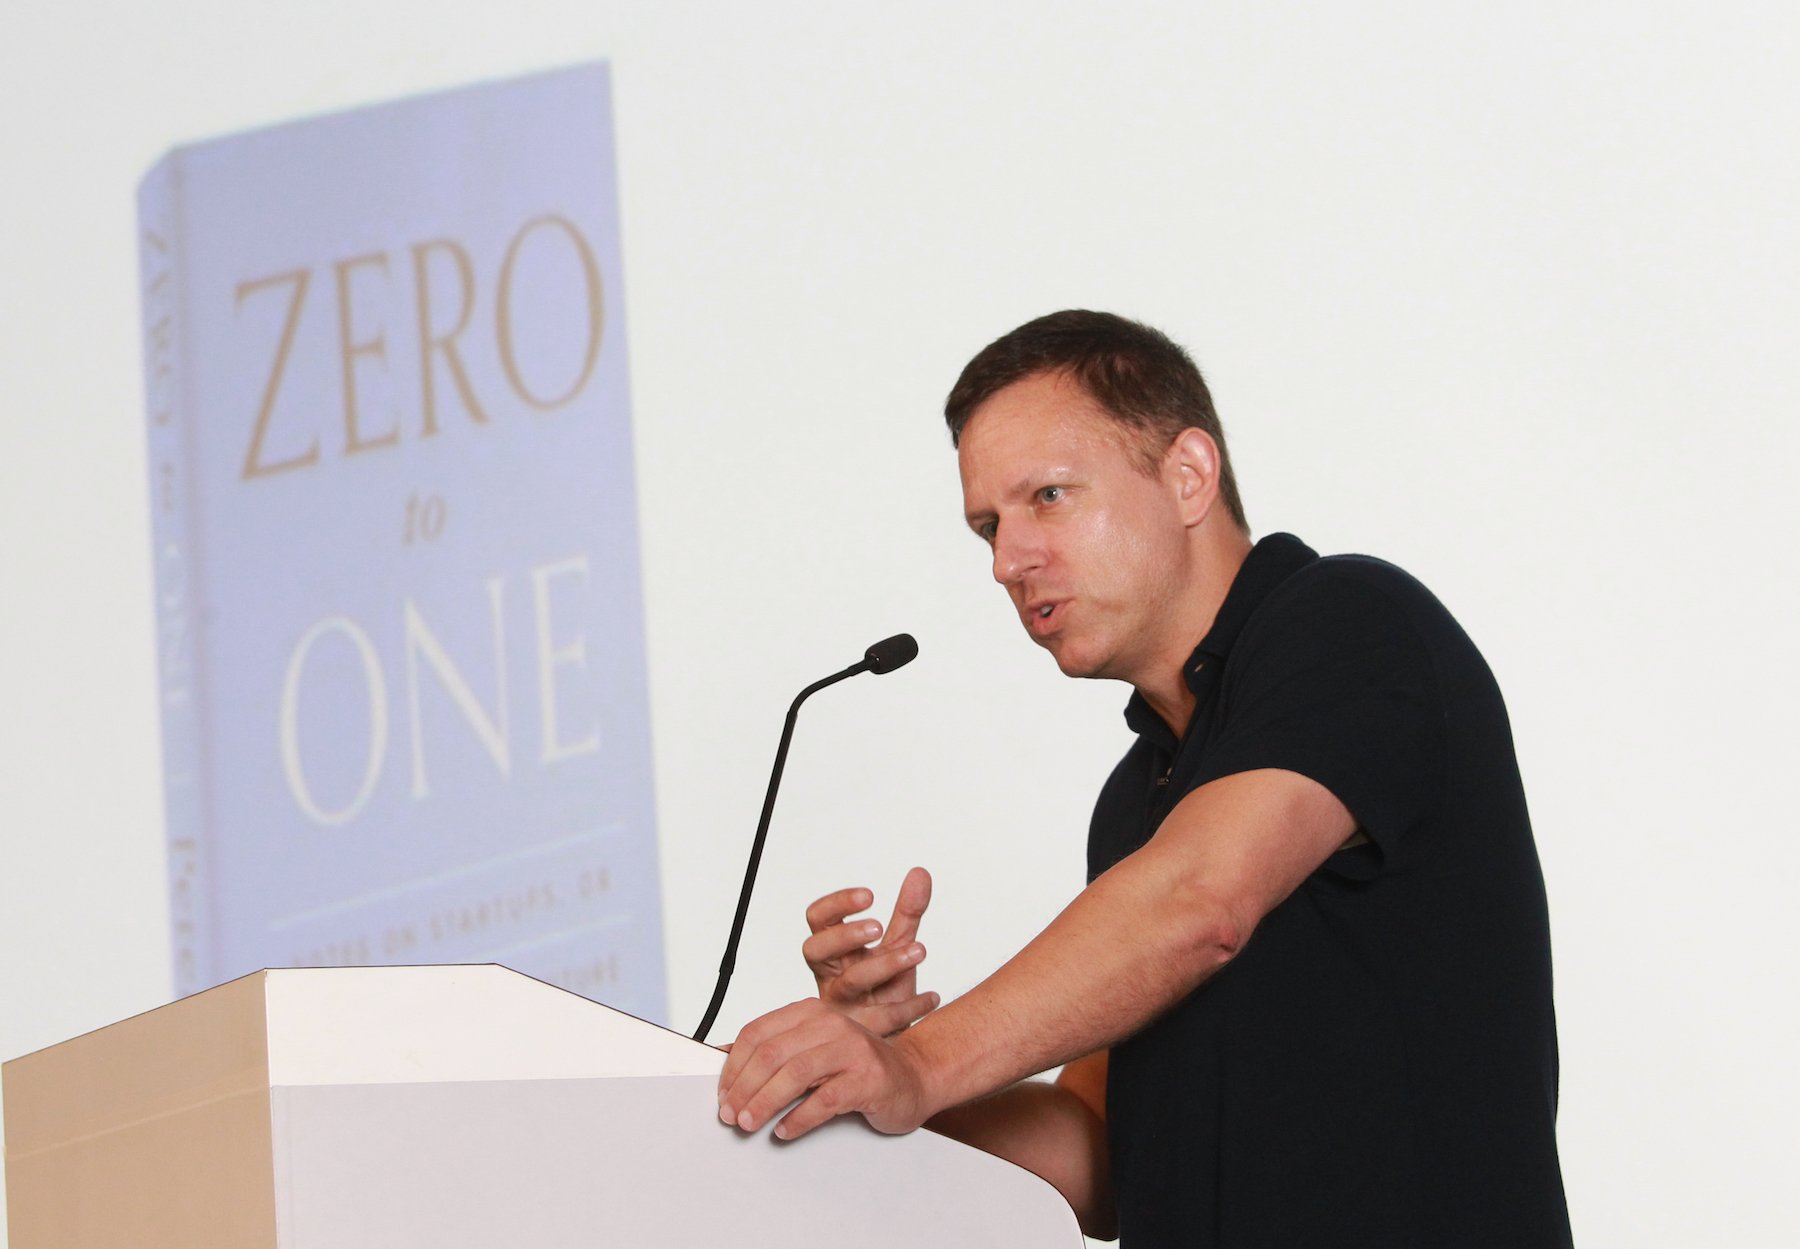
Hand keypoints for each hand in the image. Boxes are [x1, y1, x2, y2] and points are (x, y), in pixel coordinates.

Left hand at [718, 997, 932, 1139]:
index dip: (733, 1066)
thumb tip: (724, 1061)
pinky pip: (824, 1100)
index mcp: (812, 1012)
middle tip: (730, 1115)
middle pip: (772, 1053)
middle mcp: (831, 1024)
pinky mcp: (868, 1078)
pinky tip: (785, 1131)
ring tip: (750, 1124)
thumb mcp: (814, 1049)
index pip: (758, 1033)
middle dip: (744, 1088)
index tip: (722, 1094)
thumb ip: (777, 1051)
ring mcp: (852, 1049)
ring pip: (795, 1073)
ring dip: (764, 1103)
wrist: (913, 1077)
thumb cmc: (858, 1067)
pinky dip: (799, 1118)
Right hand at [803, 867, 936, 1033]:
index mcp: (834, 951)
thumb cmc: (884, 988)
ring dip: (886, 963)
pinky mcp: (857, 1034)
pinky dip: (910, 1005)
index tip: (870, 895)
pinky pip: (881, 1019)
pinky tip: (933, 996)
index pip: (817, 920)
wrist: (892, 1038)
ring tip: (920, 950)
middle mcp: (829, 977)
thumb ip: (907, 912)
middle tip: (879, 926)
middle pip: (816, 949)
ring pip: (850, 982)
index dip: (837, 905)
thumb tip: (921, 872)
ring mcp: (840, 1007)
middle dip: (845, 935)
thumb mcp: (896, 945)